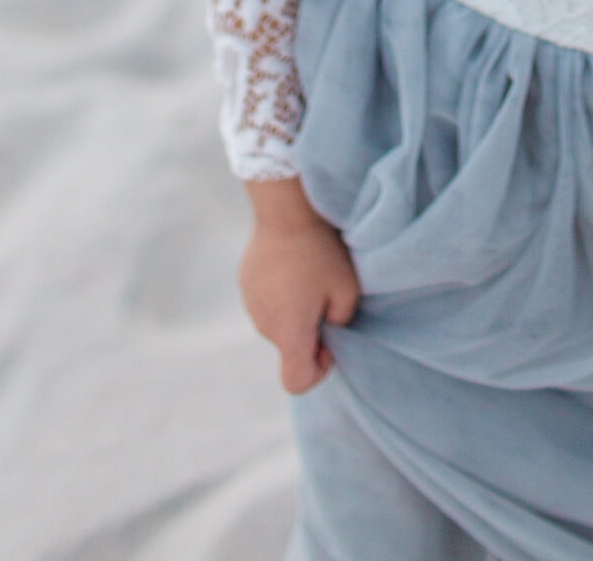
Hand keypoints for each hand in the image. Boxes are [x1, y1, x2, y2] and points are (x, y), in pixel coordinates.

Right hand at [239, 182, 360, 392]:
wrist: (286, 209)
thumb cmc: (321, 252)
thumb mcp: (347, 290)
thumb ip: (340, 322)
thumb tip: (328, 330)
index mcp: (288, 334)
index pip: (296, 382)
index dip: (318, 371)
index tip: (330, 342)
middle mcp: (264, 325)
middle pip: (289, 347)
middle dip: (310, 332)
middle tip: (327, 296)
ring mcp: (250, 303)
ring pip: (278, 323)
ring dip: (294, 311)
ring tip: (310, 275)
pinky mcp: (245, 282)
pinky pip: (267, 300)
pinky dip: (281, 294)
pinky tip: (293, 264)